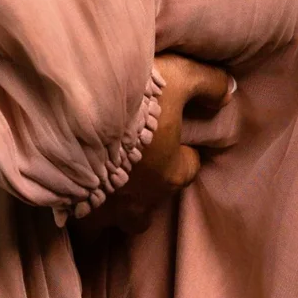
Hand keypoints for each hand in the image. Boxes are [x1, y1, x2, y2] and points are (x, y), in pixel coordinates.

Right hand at [82, 52, 234, 233]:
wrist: (74, 117)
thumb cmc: (135, 102)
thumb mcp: (179, 78)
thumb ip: (206, 83)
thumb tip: (227, 90)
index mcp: (170, 173)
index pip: (188, 168)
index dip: (181, 152)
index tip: (169, 135)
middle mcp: (141, 200)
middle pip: (149, 209)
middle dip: (144, 192)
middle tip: (133, 164)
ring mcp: (104, 209)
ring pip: (113, 218)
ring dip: (110, 203)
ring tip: (97, 178)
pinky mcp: (71, 208)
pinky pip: (79, 214)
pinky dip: (77, 200)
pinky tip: (70, 179)